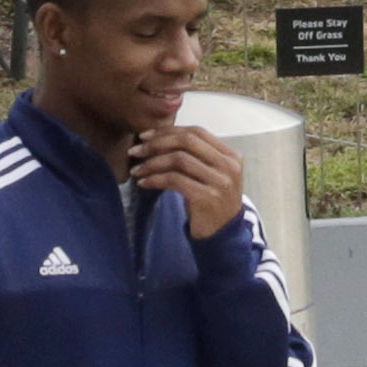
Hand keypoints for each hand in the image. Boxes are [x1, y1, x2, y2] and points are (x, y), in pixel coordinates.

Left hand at [123, 121, 244, 242]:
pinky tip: (144, 183)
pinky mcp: (207, 198)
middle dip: (157, 143)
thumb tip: (156, 137)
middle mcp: (228, 166)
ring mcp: (220, 182)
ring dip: (152, 163)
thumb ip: (195, 156)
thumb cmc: (210, 202)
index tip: (145, 136)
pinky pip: (175, 180)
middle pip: (187, 142)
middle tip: (136, 151)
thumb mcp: (209, 174)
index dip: (168, 131)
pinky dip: (155, 179)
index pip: (196, 132)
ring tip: (136, 170)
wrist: (222, 235)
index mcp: (230, 155)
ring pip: (179, 160)